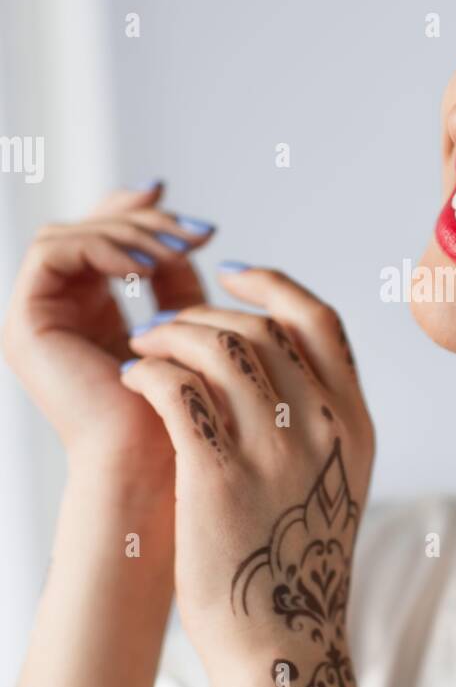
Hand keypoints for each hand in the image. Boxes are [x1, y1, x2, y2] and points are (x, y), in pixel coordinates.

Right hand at [1, 182, 215, 478]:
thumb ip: (179, 276)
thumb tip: (190, 225)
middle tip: (197, 233)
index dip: (145, 217)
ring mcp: (33, 319)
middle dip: (146, 222)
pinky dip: (102, 246)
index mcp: (89, 315)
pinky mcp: (24, 324)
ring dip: (129, 232)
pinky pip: (53, 252)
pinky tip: (148, 266)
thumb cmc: (190, 411)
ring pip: (68, 233)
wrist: (167, 469)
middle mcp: (54, 314)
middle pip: (84, 229)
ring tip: (178, 252)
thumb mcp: (189, 325)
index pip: (103, 240)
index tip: (200, 225)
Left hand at [120, 266, 374, 686]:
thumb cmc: (296, 563)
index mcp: (355, 424)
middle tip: (165, 326)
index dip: (272, 285)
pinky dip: (150, 371)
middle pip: (261, 327)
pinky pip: (178, 390)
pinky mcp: (220, 476)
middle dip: (203, 312)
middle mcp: (323, 428)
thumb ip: (319, 418)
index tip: (233, 274)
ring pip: (218, 346)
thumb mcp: (334, 482)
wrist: (281, 642)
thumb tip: (275, 356)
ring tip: (142, 347)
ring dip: (170, 334)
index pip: (319, 321)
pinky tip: (134, 378)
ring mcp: (275, 451)